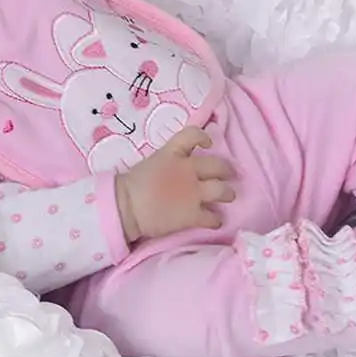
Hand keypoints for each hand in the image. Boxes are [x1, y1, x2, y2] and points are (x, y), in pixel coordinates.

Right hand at [115, 127, 235, 242]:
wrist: (126, 206)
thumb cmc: (131, 185)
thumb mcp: (151, 163)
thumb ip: (167, 163)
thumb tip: (174, 170)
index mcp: (173, 153)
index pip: (194, 135)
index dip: (204, 137)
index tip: (209, 143)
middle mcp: (188, 170)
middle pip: (218, 165)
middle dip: (227, 170)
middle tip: (229, 174)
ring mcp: (193, 193)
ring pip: (222, 191)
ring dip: (227, 193)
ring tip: (228, 196)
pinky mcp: (193, 215)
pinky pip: (213, 218)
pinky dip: (216, 220)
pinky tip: (215, 221)